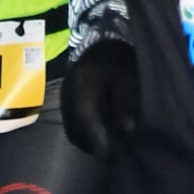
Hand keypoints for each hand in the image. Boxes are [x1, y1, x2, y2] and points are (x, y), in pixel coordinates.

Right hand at [59, 41, 140, 157]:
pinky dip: (84, 131)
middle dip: (91, 145)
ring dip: (87, 140)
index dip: (97, 140)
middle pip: (75, 128)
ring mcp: (65, 95)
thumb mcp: (128, 74)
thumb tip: (127, 128)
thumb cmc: (118, 57)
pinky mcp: (67, 97)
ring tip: (106, 148)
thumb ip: (126, 100)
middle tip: (110, 157)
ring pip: (72, 127)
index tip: (109, 157)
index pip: (86, 119)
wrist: (104, 36)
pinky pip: (72, 121)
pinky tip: (99, 134)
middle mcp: (69, 92)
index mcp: (83, 85)